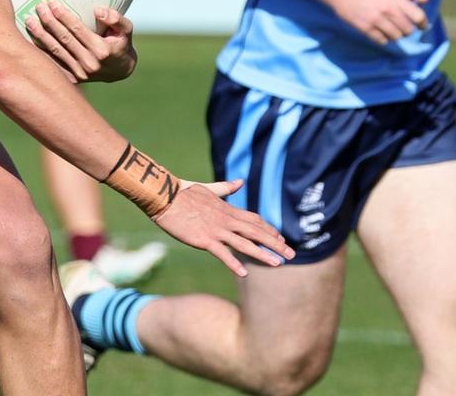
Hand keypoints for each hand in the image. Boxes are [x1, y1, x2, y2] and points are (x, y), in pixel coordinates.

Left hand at [24, 0, 136, 82]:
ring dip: (40, 35)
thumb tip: (98, 11)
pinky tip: (30, 40)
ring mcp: (80, 73)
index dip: (63, 15)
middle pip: (63, 38)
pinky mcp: (73, 79)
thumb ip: (116, 18)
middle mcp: (89, 63)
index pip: (77, 29)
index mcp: (101, 50)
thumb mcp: (126, 29)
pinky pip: (54, 63)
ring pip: (56, 50)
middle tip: (39, 6)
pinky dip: (42, 51)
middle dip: (49, 21)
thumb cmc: (121, 43)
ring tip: (29, 20)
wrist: (121, 71)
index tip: (52, 2)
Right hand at [153, 179, 294, 276]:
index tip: (281, 239)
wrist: (164, 196)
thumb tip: (239, 182)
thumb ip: (225, 188)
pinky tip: (244, 273)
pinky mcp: (203, 238)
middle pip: (256, 232)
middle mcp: (226, 219)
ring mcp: (216, 230)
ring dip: (262, 254)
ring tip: (278, 264)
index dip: (269, 230)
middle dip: (275, 243)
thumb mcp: (207, 188)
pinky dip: (233, 263)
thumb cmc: (182, 192)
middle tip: (292, 255)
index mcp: (227, 208)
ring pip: (244, 243)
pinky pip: (222, 253)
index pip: (254, 220)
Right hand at [326, 0, 427, 44]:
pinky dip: (385, 39)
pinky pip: (381, 40)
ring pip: (395, 36)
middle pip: (407, 29)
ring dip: (397, 35)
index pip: (417, 16)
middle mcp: (387, 10)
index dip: (423, 23)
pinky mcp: (364, 27)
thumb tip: (425, 1)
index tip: (422, 26)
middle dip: (409, 30)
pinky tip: (382, 33)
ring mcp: (375, 20)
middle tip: (405, 28)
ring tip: (393, 31)